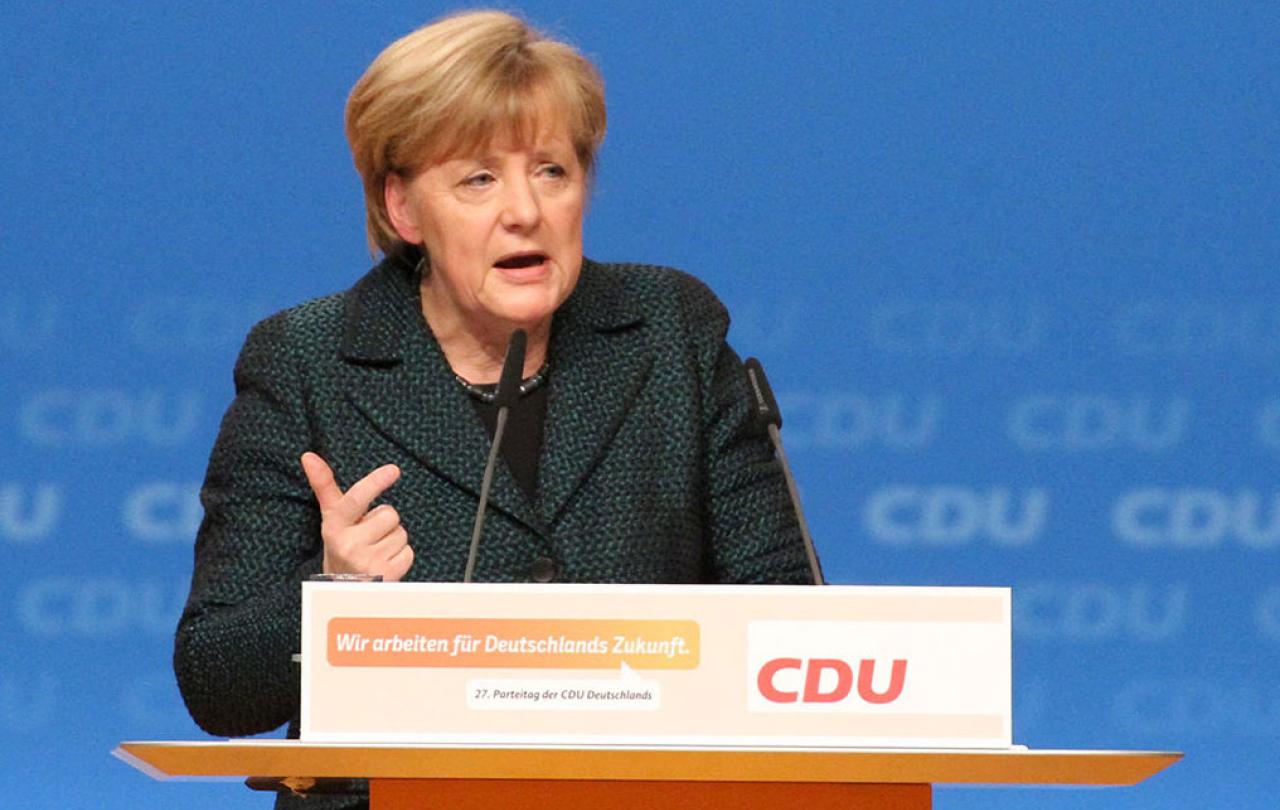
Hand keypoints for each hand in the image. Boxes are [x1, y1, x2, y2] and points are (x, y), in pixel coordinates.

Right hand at [300, 452, 413, 580]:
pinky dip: (401, 556)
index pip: (355, 499)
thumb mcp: (332, 518)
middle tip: (369, 536)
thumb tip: (308, 455)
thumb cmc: (341, 545)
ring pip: (401, 533)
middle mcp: (348, 545)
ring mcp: (366, 562)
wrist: (343, 590)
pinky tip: (384, 563)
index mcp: (334, 527)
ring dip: (393, 540)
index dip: (374, 483)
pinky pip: (408, 552)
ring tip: (375, 550)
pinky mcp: (385, 576)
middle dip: (384, 522)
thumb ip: (325, 486)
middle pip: (389, 514)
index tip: (393, 470)